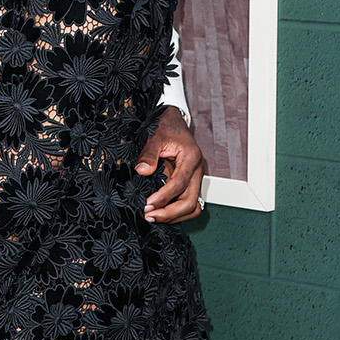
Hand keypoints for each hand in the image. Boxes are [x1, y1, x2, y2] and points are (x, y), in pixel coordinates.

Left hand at [137, 106, 204, 222]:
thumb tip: (142, 171)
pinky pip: (190, 204)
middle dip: (169, 213)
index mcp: (191, 157)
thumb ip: (148, 154)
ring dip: (175, 216)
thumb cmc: (166, 127)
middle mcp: (198, 170)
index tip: (148, 205)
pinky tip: (162, 213)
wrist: (173, 121)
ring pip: (193, 206)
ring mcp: (196, 178)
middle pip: (190, 201)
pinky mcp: (191, 183)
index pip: (179, 184)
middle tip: (149, 216)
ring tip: (154, 218)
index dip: (163, 197)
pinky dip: (178, 213)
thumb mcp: (155, 136)